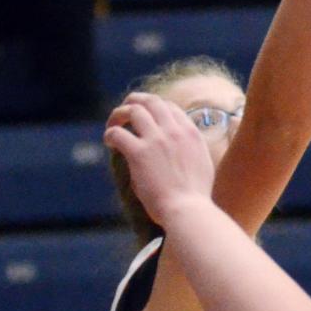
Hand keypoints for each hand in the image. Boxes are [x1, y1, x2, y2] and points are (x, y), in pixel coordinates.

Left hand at [103, 92, 214, 225]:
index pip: (170, 107)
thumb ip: (189, 150)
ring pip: (134, 110)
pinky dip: (110, 134)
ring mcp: (156, 139)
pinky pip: (118, 133)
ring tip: (113, 123)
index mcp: (191, 132)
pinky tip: (108, 141)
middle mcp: (174, 130)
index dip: (155, 108)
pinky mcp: (139, 153)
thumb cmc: (195, 196)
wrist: (188, 209)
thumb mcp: (202, 163)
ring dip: (120, 114)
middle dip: (136, 100)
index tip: (147, 117)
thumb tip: (176, 150)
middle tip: (125, 109)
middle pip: (152, 101)